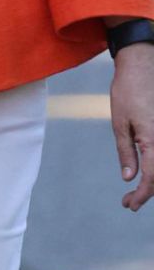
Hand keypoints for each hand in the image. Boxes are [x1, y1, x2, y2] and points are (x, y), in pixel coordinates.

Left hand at [111, 43, 153, 210]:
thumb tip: (129, 177)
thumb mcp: (119, 124)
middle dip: (148, 192)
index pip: (153, 178)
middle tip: (128, 202)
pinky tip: (145, 172)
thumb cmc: (127, 92)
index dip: (142, 195)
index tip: (129, 204)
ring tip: (136, 191)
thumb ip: (126, 152)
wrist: (142, 65)